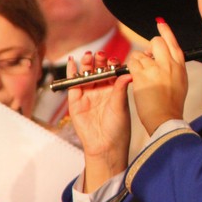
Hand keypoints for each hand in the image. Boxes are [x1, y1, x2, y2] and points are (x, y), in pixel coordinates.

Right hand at [67, 51, 131, 191]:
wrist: (105, 146)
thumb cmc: (118, 128)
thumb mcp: (121, 106)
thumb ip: (121, 88)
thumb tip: (129, 73)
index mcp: (114, 90)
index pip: (112, 72)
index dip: (112, 64)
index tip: (113, 60)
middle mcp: (101, 91)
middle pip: (98, 70)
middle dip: (99, 61)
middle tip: (100, 55)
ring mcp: (88, 95)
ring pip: (86, 75)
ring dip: (86, 64)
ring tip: (88, 56)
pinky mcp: (75, 101)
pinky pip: (73, 84)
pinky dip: (71, 72)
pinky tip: (72, 62)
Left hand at [128, 19, 188, 134]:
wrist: (166, 118)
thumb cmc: (172, 104)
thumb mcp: (181, 82)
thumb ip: (174, 67)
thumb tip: (166, 58)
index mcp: (180, 65)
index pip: (172, 41)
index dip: (165, 31)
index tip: (160, 23)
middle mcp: (169, 63)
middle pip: (156, 42)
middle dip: (149, 48)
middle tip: (147, 60)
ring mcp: (155, 68)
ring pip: (140, 54)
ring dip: (138, 63)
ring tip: (143, 78)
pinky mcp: (142, 75)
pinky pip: (132, 63)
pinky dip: (131, 69)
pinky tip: (136, 79)